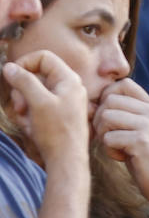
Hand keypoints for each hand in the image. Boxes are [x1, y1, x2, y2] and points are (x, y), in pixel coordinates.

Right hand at [2, 50, 88, 169]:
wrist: (67, 160)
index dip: (24, 64)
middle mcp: (69, 87)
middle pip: (36, 76)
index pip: (43, 57)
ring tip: (27, 121)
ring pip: (33, 93)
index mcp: (69, 79)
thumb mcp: (38, 102)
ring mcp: (64, 100)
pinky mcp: (58, 114)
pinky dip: (29, 116)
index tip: (11, 78)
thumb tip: (10, 67)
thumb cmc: (57, 131)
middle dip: (22, 91)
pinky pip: (36, 108)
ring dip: (24, 106)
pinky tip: (31, 128)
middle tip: (20, 107)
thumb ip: (24, 81)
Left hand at [91, 79, 148, 206]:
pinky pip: (109, 138)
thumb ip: (124, 115)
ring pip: (106, 116)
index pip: (123, 84)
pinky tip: (123, 157)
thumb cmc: (148, 159)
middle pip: (109, 100)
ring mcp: (148, 125)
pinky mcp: (141, 141)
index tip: (108, 117)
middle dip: (100, 119)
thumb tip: (91, 106)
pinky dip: (110, 151)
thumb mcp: (141, 131)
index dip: (108, 97)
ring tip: (116, 147)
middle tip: (110, 137)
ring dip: (104, 135)